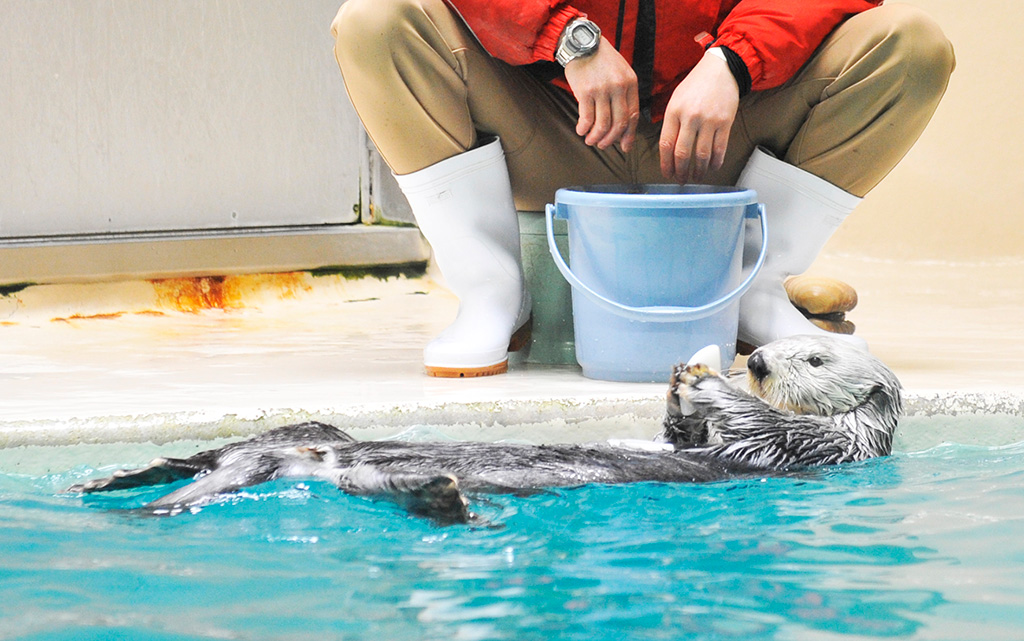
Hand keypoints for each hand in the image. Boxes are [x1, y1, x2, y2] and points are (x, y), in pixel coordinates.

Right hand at [563, 37, 639, 152]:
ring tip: (590, 140)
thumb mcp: (620, 72)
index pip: (633, 115)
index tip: (624, 146)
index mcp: (630, 83)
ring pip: (603, 124)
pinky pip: (587, 118)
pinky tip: (581, 130)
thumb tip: (623, 126)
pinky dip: (583, 128)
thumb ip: (624, 95)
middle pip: (619, 123)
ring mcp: (602, 89)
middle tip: (603, 144)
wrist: (582, 42)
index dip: (629, 134)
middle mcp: (619, 87)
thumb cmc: (601, 60)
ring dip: (596, 137)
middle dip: (611, 139)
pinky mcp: (585, 91)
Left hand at [659, 51, 739, 182]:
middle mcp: (690, 117)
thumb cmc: (696, 85)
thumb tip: (668, 150)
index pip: (666, 144)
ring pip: (701, 154)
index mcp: (674, 111)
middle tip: (681, 180)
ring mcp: (709, 120)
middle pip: (682, 153)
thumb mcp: (676, 99)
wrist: (721, 69)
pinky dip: (716, 162)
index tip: (667, 174)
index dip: (666, 164)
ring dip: (698, 170)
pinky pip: (720, 148)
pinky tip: (712, 167)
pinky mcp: (725, 122)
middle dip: (681, 171)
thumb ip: (671, 122)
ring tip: (696, 177)